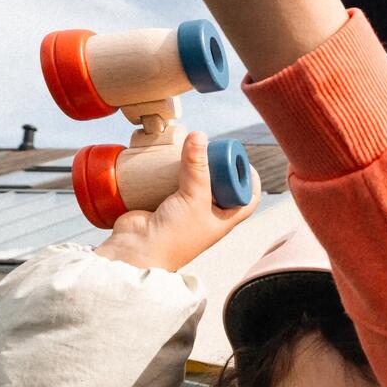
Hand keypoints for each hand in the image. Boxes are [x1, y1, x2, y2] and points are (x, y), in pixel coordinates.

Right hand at [94, 132, 260, 271]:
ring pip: (194, 183)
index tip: (242, 158)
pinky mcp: (163, 204)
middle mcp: (207, 215)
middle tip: (211, 147)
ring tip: (189, 148)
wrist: (136, 251)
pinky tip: (167, 157)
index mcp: (224, 219)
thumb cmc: (174, 235)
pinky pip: (170, 184)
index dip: (250, 178)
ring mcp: (184, 210)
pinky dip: (170, 171)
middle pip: (220, 186)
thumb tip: (200, 135)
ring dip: (192, 166)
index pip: (248, 198)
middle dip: (218, 166)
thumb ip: (197, 167)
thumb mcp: (194, 197)